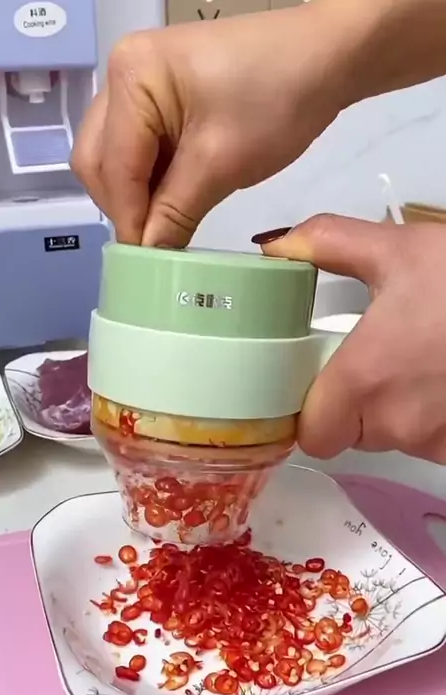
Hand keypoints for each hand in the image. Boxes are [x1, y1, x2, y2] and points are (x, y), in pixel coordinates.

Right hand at [71, 4, 351, 246]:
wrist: (327, 57)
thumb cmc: (278, 99)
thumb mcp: (221, 163)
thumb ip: (175, 212)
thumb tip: (147, 255)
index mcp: (130, 77)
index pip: (112, 166)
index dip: (129, 220)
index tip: (147, 266)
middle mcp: (121, 73)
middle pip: (99, 160)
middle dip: (124, 207)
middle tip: (155, 246)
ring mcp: (139, 83)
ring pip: (115, 157)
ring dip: (136, 197)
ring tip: (168, 226)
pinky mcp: (160, 95)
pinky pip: (139, 148)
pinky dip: (152, 180)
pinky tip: (174, 203)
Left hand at [257, 216, 445, 463]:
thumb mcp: (399, 250)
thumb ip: (327, 243)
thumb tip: (273, 246)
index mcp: (363, 381)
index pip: (311, 436)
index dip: (312, 413)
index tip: (320, 383)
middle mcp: (396, 425)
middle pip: (352, 434)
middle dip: (357, 404)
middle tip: (379, 358)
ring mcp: (436, 443)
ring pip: (395, 438)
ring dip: (400, 409)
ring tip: (424, 360)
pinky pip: (432, 441)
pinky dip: (435, 417)